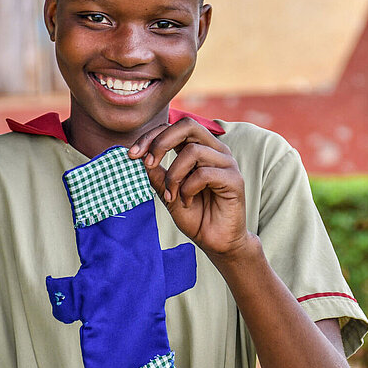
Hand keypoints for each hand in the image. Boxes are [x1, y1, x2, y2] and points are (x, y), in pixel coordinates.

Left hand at [128, 117, 249, 257]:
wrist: (215, 241)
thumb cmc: (194, 215)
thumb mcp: (168, 193)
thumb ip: (157, 174)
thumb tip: (138, 156)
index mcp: (200, 148)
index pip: (175, 128)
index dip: (151, 136)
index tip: (132, 154)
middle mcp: (215, 150)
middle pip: (188, 125)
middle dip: (161, 142)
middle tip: (148, 163)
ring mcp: (227, 163)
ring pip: (193, 151)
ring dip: (174, 175)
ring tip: (172, 195)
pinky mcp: (234, 179)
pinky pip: (204, 173)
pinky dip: (188, 188)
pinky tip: (187, 202)